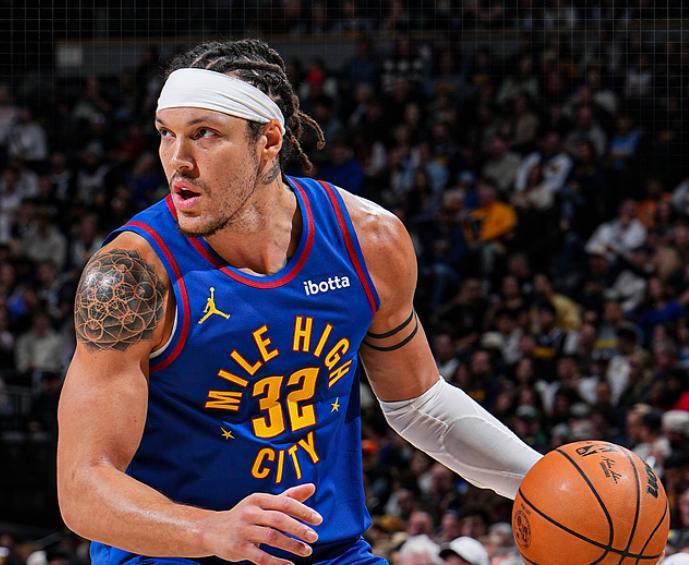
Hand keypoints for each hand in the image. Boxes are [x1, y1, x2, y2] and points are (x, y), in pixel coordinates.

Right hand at [200, 483, 322, 564]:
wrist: (211, 530)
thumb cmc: (246, 515)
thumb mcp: (264, 503)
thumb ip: (288, 496)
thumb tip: (312, 487)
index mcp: (258, 499)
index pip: (285, 502)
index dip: (303, 511)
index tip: (318, 520)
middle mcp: (250, 512)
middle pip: (279, 519)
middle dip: (299, 529)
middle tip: (314, 537)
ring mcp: (243, 530)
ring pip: (272, 538)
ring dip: (291, 545)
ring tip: (306, 551)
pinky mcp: (238, 548)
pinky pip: (260, 557)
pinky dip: (277, 562)